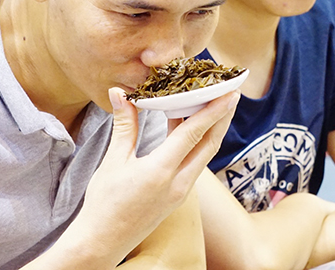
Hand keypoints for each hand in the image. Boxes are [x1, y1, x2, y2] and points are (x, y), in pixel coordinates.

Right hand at [66, 87, 238, 264]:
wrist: (103, 241)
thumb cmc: (103, 204)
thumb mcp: (113, 161)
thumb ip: (124, 126)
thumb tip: (121, 94)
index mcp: (161, 171)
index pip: (194, 134)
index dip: (213, 111)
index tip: (229, 93)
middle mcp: (178, 183)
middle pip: (209, 144)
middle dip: (222, 117)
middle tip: (230, 93)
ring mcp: (181, 192)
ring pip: (204, 155)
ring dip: (211, 130)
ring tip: (213, 105)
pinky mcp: (178, 197)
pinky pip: (194, 164)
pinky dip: (196, 143)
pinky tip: (188, 127)